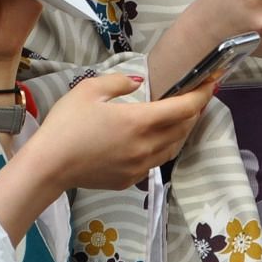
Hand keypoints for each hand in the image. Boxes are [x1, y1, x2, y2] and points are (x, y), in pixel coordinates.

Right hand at [28, 72, 218, 190]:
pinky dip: (164, 147)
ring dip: (182, 131)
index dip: (202, 95)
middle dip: (195, 111)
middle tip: (197, 97)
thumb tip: (139, 82)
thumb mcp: (89, 90)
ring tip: (182, 117)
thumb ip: (119, 82)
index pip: (184, 108)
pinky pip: (156, 161)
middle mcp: (146, 146)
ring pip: (174, 147)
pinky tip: (156, 139)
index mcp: (139, 121)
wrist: (49, 166)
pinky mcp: (130, 179)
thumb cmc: (66, 125)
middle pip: (184, 128)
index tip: (212, 83)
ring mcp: (140, 166)